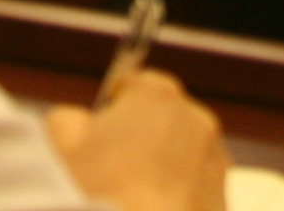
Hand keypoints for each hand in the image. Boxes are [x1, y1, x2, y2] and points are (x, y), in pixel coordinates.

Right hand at [44, 72, 228, 210]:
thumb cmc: (97, 189)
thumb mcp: (61, 142)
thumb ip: (70, 118)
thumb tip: (80, 123)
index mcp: (159, 95)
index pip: (135, 84)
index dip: (114, 104)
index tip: (100, 128)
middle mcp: (196, 120)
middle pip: (164, 119)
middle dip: (142, 137)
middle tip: (113, 169)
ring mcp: (215, 162)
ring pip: (184, 155)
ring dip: (164, 168)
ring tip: (134, 197)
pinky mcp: (222, 200)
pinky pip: (196, 191)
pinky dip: (179, 198)